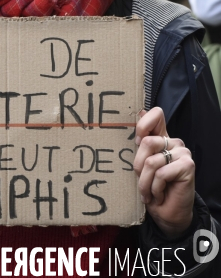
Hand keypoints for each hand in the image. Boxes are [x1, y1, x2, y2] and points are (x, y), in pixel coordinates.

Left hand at [134, 107, 194, 237]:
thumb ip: (142, 140)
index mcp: (162, 138)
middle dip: (139, 167)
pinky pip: (161, 173)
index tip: (137, 141)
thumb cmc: (152, 188)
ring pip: (151, 162)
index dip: (143, 124)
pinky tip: (160, 194)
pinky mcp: (188, 166)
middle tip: (142, 182)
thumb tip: (140, 111)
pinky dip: (156, 188)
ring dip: (146, 183)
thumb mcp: (142, 164)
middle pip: (146, 142)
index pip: (156, 114)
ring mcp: (183, 153)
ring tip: (150, 192)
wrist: (167, 214)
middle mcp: (174, 142)